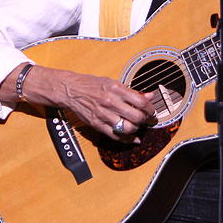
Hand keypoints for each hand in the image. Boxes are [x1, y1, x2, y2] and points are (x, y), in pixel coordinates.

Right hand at [0, 64, 154, 141]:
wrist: (70, 90)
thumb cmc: (92, 84)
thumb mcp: (113, 82)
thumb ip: (132, 91)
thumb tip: (149, 96)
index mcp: (115, 89)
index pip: (140, 102)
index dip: (150, 109)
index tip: (152, 111)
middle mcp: (110, 102)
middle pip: (136, 117)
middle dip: (146, 120)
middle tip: (148, 119)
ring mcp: (103, 115)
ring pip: (128, 128)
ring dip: (137, 129)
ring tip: (138, 125)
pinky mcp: (97, 125)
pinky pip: (116, 136)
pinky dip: (127, 139)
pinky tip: (134, 138)